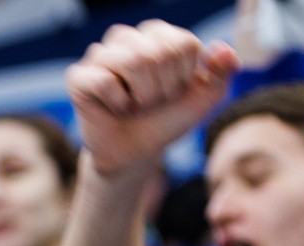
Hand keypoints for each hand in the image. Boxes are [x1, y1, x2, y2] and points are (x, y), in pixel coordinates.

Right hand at [67, 21, 240, 178]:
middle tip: (152, 102)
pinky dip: (117, 102)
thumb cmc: (167, 119)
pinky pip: (104, 81)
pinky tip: (114, 108)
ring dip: (141, 95)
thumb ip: (224, 71)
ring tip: (134, 105)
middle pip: (158, 52)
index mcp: (157, 34)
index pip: (183, 44)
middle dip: (162, 88)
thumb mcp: (205, 98)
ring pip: (132, 61)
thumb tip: (222, 49)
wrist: (136, 153)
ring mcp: (100, 55)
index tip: (173, 92)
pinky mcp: (79, 78)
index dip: (184, 77)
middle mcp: (127, 38)